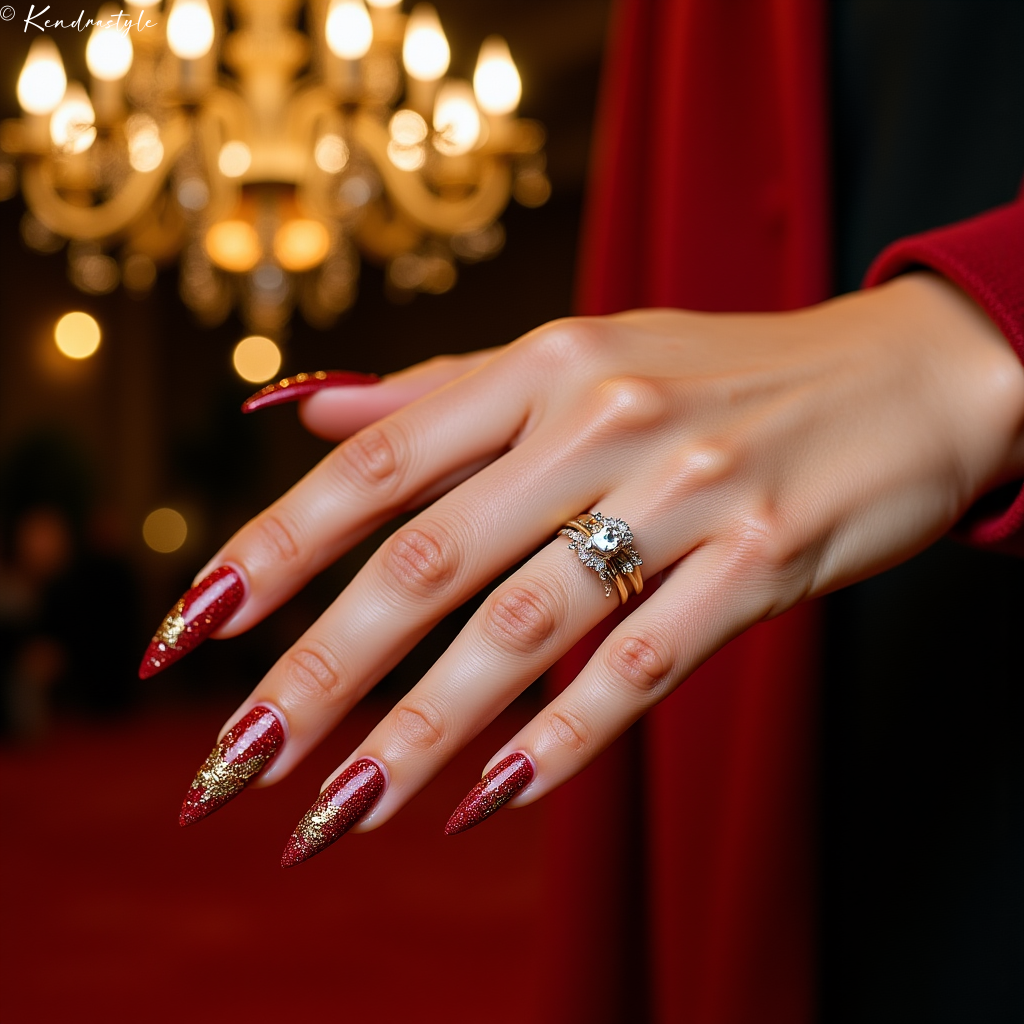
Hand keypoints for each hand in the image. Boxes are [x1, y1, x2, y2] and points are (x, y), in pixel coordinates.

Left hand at [159, 272, 1023, 860]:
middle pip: (425, 561)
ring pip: (522, 629)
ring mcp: (686, 489)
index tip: (188, 637)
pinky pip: (642, 663)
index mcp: (542, 365)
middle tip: (232, 766)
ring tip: (336, 814)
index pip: (375, 466)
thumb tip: (310, 415)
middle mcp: (600, 419)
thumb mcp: (579, 358)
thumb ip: (442, 396)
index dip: (271, 552)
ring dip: (418, 733)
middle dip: (317, 675)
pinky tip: (486, 798)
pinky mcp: (764, 557)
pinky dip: (560, 738)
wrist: (901, 374)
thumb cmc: (723, 376)